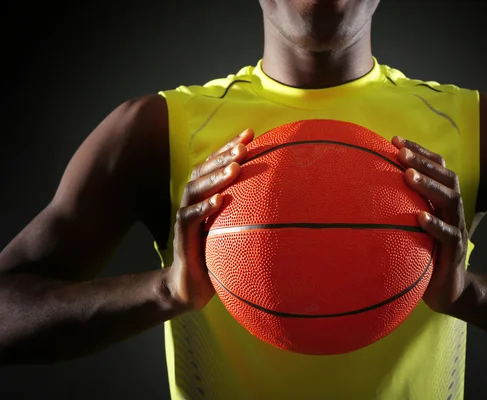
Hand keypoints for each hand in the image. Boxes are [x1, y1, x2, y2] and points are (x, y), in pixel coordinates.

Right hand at [167, 128, 253, 309]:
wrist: (190, 287)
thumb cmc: (217, 256)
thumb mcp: (235, 231)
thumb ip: (250, 214)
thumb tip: (288, 203)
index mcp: (205, 196)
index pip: (215, 165)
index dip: (230, 147)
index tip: (251, 133)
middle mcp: (193, 202)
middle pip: (204, 170)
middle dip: (224, 155)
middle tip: (244, 146)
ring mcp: (185, 218)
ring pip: (194, 189)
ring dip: (215, 177)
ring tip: (235, 167)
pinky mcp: (181, 238)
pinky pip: (189, 219)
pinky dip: (204, 208)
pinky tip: (220, 201)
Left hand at [392, 136, 469, 314]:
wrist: (448, 290)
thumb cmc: (424, 252)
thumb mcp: (411, 226)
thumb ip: (398, 207)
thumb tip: (361, 190)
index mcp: (442, 200)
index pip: (437, 167)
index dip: (420, 151)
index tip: (394, 139)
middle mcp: (452, 210)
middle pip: (447, 177)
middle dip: (424, 162)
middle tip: (401, 152)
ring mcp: (456, 229)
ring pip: (450, 201)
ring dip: (429, 186)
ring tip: (408, 175)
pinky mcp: (454, 252)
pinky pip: (449, 235)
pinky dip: (435, 224)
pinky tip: (420, 217)